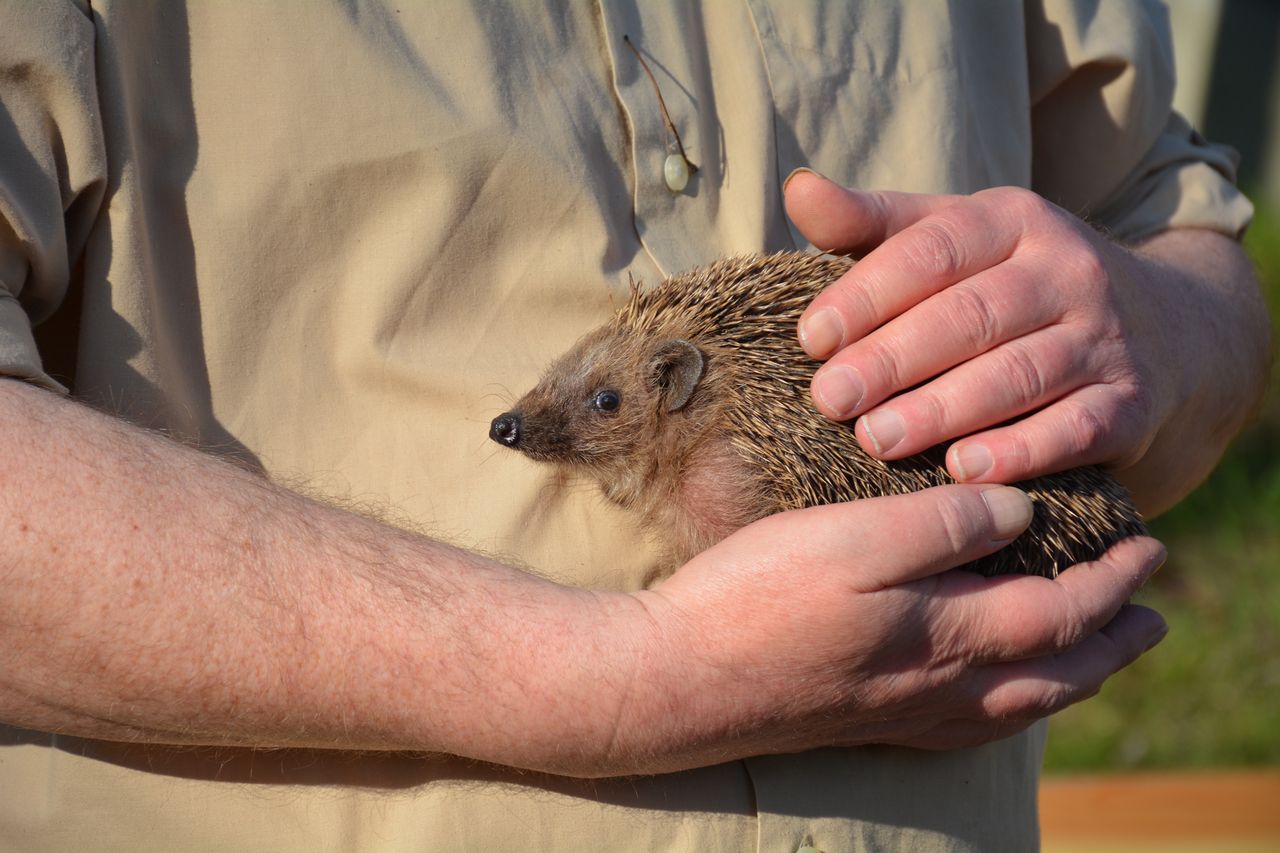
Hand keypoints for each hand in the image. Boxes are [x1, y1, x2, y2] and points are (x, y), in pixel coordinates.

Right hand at [613, 485, 1165, 770]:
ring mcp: (903, 712)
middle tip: (1149, 616)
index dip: (1114, 580)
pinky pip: (970, 727)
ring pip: (1020, 706)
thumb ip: (944, 525)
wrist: (679, 679)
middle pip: (1057, 672)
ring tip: (1093, 659)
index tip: (1149, 546)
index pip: (1062, 611)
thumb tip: (1019, 510)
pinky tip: (993, 698)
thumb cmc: (759, 598)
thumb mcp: (853, 537)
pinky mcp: (866, 721)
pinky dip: (1011, 709)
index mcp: (947, 634)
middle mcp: (939, 686)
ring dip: (1073, 680)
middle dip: (1113, 642)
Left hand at [783, 171, 1269, 515]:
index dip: (867, 295)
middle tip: (830, 399)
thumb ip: (872, 223)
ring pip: (1019, 373)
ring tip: (876, 440)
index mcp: (1014, 219)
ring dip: (942, 411)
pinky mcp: (1132, 403)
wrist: (1163, 329)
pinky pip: (1077, 429)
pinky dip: (1021, 451)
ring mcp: (1107, 337)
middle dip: (893, 359)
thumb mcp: (953, 239)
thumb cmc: (1014, 285)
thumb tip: (798, 190)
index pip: (932, 251)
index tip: (810, 339)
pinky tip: (964, 472)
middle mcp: (1068, 270)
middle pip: (971, 315)